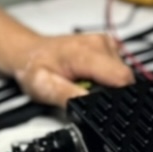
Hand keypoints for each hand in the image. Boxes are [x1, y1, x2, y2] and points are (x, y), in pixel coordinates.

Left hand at [12, 32, 133, 106]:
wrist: (29, 52)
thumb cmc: (33, 67)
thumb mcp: (44, 88)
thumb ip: (70, 98)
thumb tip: (91, 108)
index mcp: (86, 52)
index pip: (121, 78)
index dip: (116, 97)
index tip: (100, 103)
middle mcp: (99, 43)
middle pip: (123, 78)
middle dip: (108, 93)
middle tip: (82, 91)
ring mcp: (104, 43)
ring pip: (121, 75)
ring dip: (106, 85)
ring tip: (81, 83)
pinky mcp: (106, 46)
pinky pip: (116, 69)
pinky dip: (105, 78)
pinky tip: (86, 76)